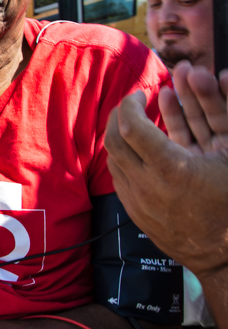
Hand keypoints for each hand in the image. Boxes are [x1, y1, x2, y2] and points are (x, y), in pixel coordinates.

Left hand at [105, 74, 227, 278]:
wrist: (225, 254)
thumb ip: (218, 112)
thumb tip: (220, 74)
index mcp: (173, 168)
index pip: (133, 126)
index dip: (131, 103)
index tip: (140, 93)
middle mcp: (149, 184)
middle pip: (115, 139)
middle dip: (119, 115)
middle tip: (132, 103)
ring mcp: (139, 200)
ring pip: (113, 158)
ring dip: (120, 135)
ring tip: (135, 120)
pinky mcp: (135, 212)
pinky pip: (118, 177)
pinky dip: (124, 158)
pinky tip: (138, 148)